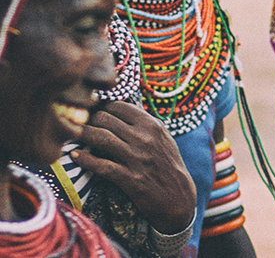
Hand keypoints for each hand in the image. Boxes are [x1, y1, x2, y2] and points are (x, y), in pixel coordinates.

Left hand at [71, 101, 195, 233]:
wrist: (177, 195)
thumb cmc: (166, 164)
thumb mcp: (162, 138)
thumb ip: (142, 123)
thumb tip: (118, 106)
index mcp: (152, 125)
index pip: (118, 105)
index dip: (100, 106)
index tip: (89, 111)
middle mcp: (145, 138)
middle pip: (105, 119)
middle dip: (86, 119)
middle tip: (75, 122)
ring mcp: (137, 158)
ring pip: (100, 138)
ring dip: (81, 134)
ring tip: (70, 134)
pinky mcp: (130, 178)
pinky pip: (102, 165)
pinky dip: (85, 159)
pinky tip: (75, 155)